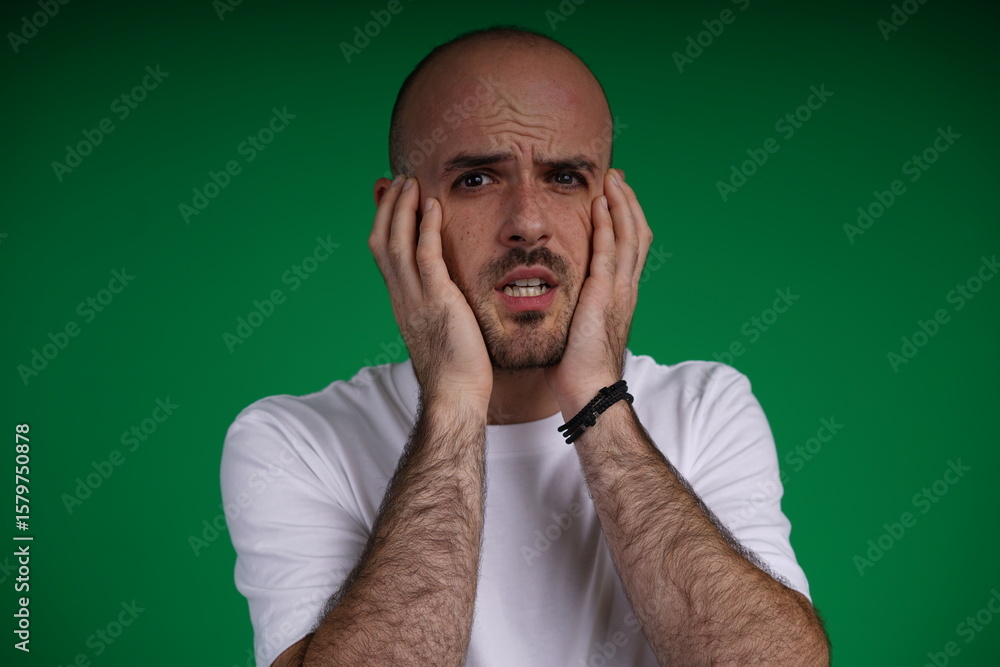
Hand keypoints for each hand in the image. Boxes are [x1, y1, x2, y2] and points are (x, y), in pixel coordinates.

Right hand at [369, 176, 493, 408]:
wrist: (456, 395)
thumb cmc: (456, 369)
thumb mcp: (440, 328)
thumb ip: (436, 305)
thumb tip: (444, 290)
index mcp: (401, 302)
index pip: (382, 254)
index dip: (382, 222)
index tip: (386, 197)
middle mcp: (401, 297)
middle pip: (381, 241)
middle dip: (387, 208)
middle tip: (396, 180)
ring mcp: (416, 299)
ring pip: (397, 243)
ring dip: (402, 209)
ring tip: (411, 183)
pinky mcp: (438, 301)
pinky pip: (426, 257)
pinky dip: (427, 228)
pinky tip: (434, 207)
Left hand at [545, 169, 652, 416]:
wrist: (587, 390)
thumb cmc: (577, 368)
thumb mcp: (578, 329)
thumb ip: (575, 308)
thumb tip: (557, 300)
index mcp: (620, 297)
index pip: (630, 249)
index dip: (625, 222)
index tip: (614, 200)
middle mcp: (626, 289)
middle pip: (638, 235)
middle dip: (629, 205)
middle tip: (617, 179)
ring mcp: (619, 291)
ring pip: (629, 236)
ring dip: (621, 205)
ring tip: (612, 180)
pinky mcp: (604, 294)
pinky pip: (609, 250)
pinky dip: (607, 224)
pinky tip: (600, 204)